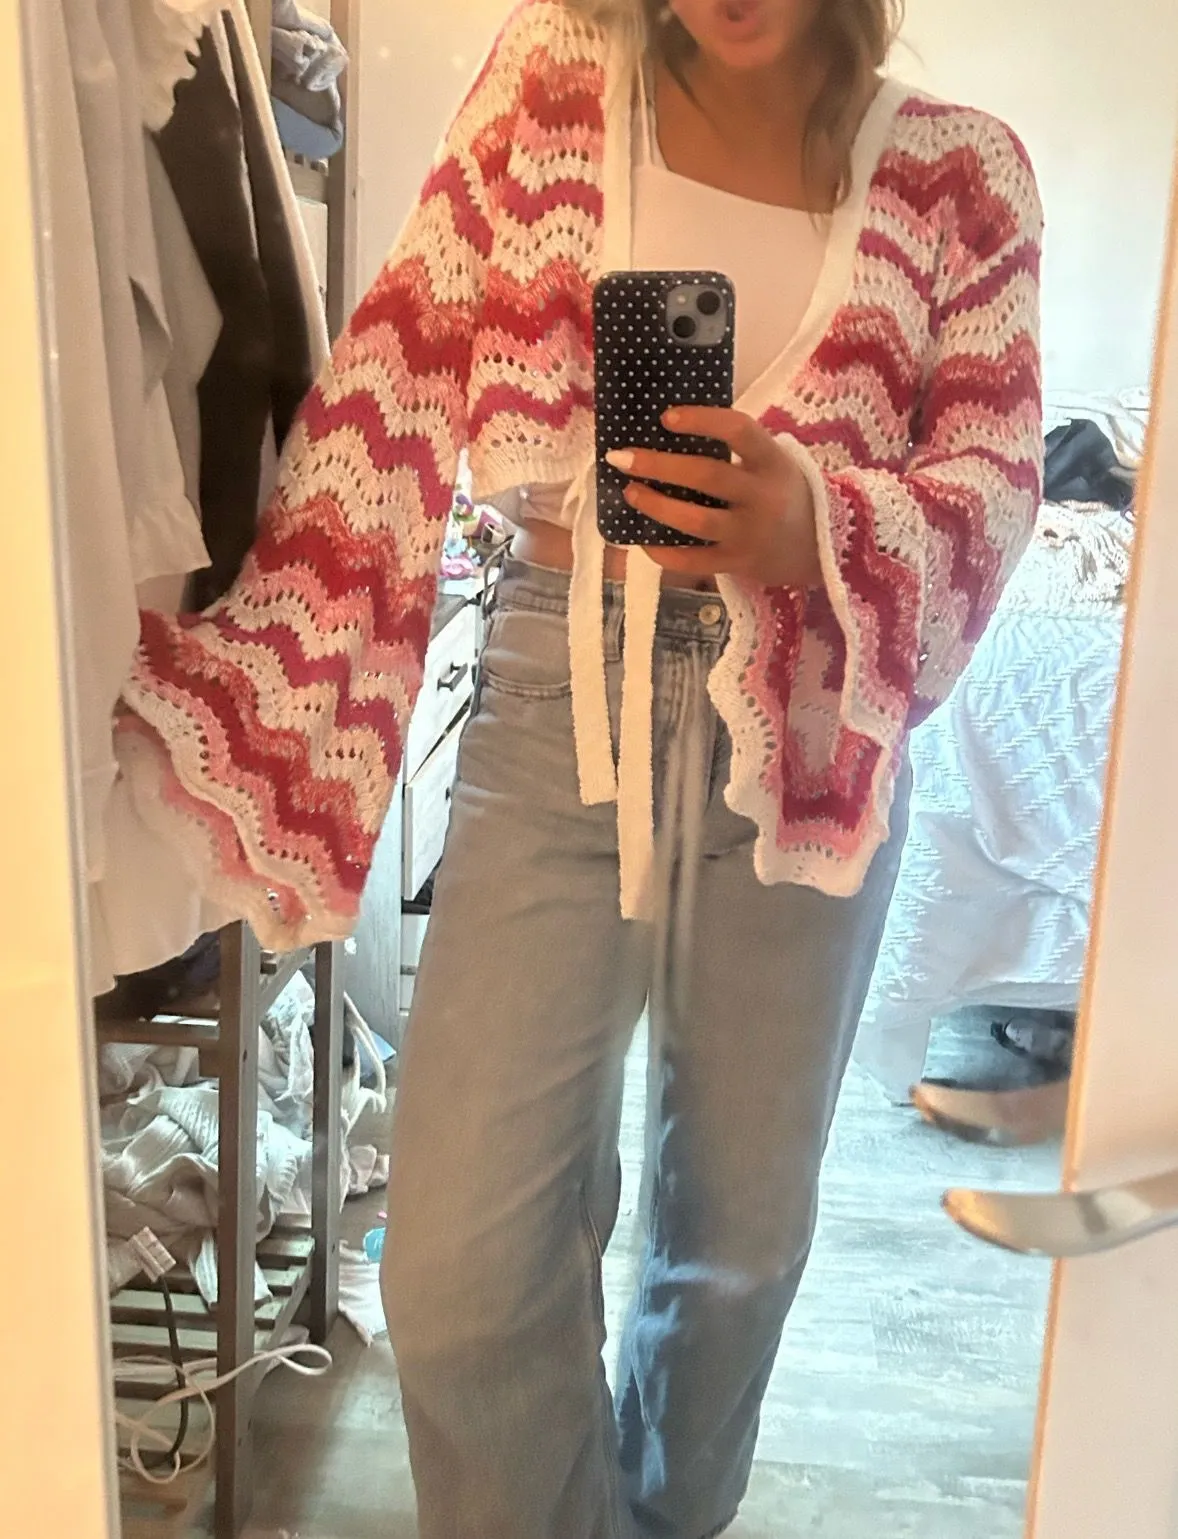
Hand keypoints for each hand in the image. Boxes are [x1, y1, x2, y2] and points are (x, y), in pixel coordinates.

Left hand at [605, 407, 821, 588]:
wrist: (821, 546)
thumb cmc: (784, 494)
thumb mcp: (773, 464)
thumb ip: (736, 451)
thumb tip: (669, 434)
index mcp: (772, 462)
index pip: (738, 430)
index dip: (701, 420)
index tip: (665, 417)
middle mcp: (761, 497)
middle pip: (706, 475)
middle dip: (658, 465)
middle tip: (622, 457)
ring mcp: (749, 533)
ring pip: (695, 521)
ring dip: (655, 505)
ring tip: (630, 492)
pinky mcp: (737, 563)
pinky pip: (692, 561)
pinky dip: (663, 552)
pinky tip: (643, 540)